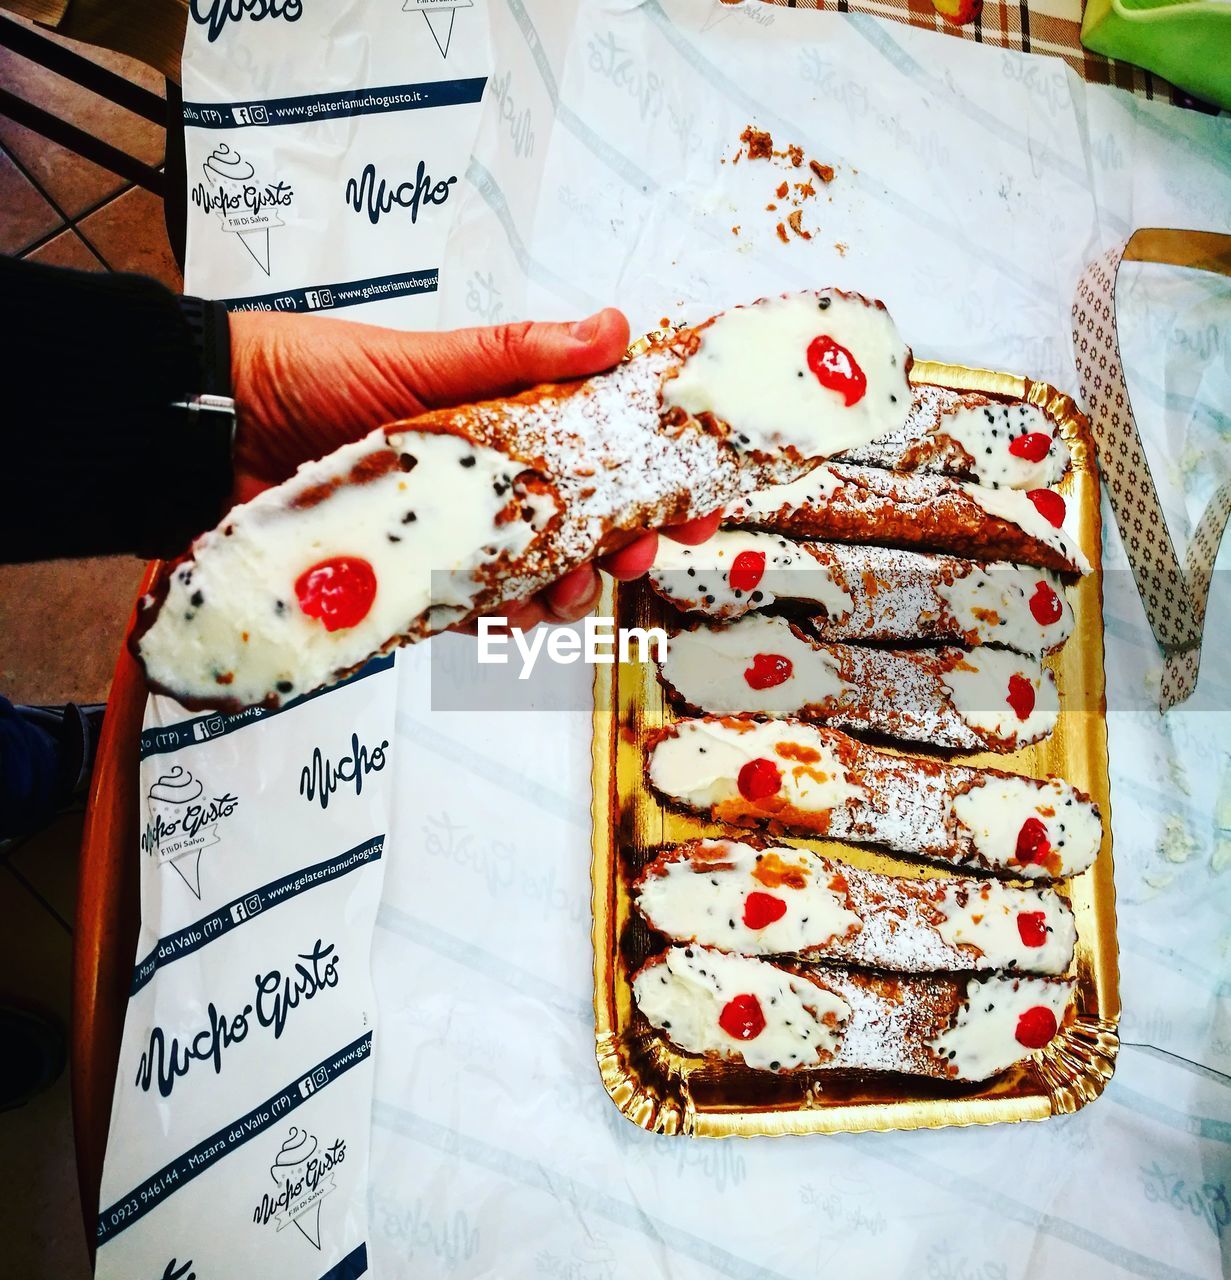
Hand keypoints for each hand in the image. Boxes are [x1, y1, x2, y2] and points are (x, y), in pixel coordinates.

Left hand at [228, 308, 719, 626]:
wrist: (205, 432)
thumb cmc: (307, 376)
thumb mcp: (417, 358)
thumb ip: (511, 355)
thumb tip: (612, 327)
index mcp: (501, 419)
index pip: (600, 446)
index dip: (656, 471)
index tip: (703, 492)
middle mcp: (483, 479)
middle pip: (580, 519)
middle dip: (627, 539)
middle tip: (646, 547)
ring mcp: (449, 533)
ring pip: (534, 573)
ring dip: (571, 587)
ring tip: (575, 589)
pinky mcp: (409, 580)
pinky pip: (468, 611)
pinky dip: (499, 620)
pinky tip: (518, 618)